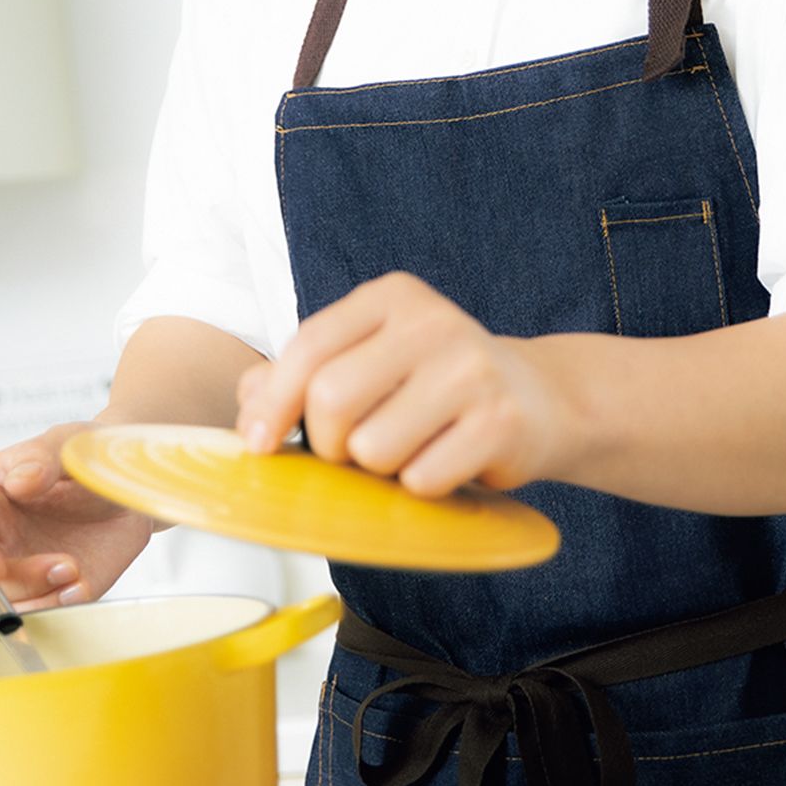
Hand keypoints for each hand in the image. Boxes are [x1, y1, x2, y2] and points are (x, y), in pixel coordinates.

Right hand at [0, 420, 152, 608]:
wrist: (127, 477)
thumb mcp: (65, 444)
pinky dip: (62, 603)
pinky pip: (46, 609)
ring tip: (75, 568)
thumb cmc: (84, 452)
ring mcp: (21, 564)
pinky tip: (81, 582)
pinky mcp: (50, 586)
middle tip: (61, 565)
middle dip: (16, 579)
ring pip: (12, 599)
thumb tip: (18, 482)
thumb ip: (40, 460)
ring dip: (43, 593)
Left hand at [234, 273, 584, 496]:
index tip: (257, 443)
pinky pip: (421, 480)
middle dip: (330, 443)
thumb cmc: (434, 385)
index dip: (273, 402)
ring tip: (410, 449)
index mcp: (391, 297)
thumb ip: (301, 375)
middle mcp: (432, 321)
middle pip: (332, 399)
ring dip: (379, 471)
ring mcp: (471, 368)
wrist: (539, 399)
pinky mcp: (501, 421)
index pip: (309, 346)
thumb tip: (246, 407)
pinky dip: (421, 488)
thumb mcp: (370, 360)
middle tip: (356, 449)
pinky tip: (447, 462)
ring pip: (373, 448)